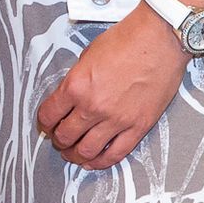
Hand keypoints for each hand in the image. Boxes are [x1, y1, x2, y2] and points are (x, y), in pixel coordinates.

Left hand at [37, 9, 189, 169]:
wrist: (159, 40)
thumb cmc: (126, 41)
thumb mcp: (87, 56)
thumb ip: (77, 79)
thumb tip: (71, 96)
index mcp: (76, 86)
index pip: (50, 114)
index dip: (44, 122)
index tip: (46, 124)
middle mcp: (93, 106)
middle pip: (65, 135)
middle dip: (58, 140)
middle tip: (59, 139)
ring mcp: (116, 120)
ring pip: (87, 150)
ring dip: (75, 155)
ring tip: (73, 154)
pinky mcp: (138, 127)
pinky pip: (115, 153)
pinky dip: (100, 161)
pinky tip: (93, 162)